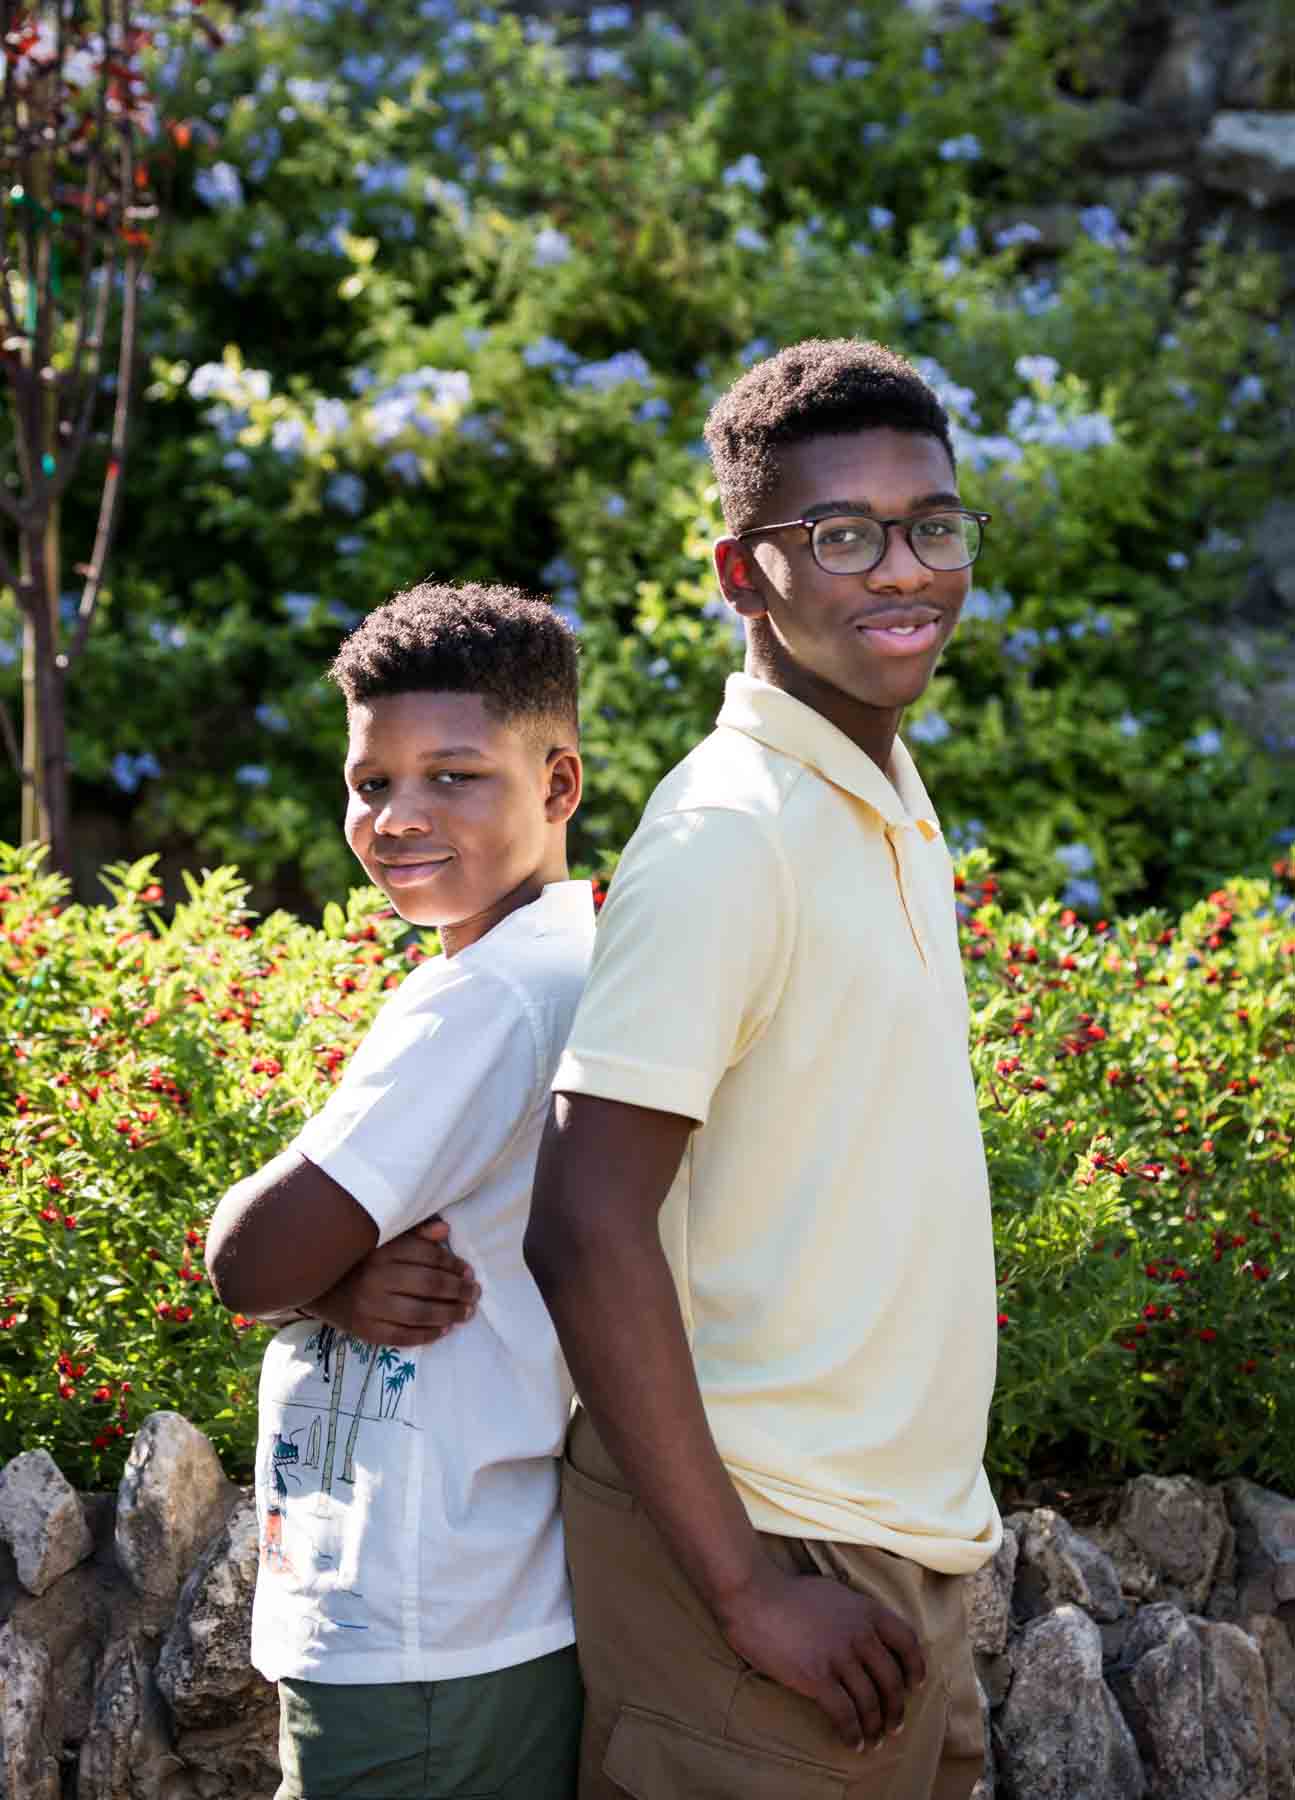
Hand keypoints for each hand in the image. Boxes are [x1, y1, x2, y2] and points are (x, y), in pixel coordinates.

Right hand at [310, 1216, 479, 1345]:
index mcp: (382, 1250)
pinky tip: (444, 1330)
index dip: (453, 1264)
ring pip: (420, 1313)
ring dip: (450, 1313)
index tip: (468, 1271)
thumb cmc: (357, 1259)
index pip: (428, 1256)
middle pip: (429, 1285)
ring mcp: (370, 1306)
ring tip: (467, 1313)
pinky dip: (427, 1335)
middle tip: (475, 1293)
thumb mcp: (381, 1239)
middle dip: (458, 1290)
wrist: (315, 1285)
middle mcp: (376, 1277)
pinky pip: (402, 1337)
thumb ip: (414, 1234)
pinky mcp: (365, 1330)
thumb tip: (444, 1230)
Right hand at [716, 1560, 925, 1751]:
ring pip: (870, 1701)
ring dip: (876, 1726)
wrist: (754, 1597)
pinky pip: (845, 1714)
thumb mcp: (833, 1592)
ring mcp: (839, 1657)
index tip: (914, 1685)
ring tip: (875, 1740)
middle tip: (894, 1725)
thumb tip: (865, 1631)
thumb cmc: (788, 1594)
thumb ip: (854, 1613)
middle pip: (891, 1679)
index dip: (915, 1667)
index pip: (907, 1640)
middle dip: (896, 1708)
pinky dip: (853, 1733)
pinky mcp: (818, 1678)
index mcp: (866, 1610)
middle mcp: (859, 1634)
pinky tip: (853, 1742)